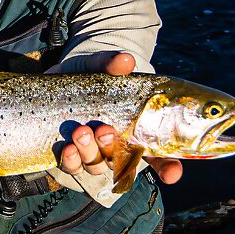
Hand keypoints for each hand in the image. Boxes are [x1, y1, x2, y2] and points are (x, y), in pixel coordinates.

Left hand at [55, 52, 182, 184]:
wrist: (62, 78)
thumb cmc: (93, 75)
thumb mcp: (101, 65)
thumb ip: (111, 63)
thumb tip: (126, 60)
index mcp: (135, 132)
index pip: (159, 157)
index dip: (168, 168)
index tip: (172, 173)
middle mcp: (116, 147)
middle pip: (121, 162)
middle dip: (111, 148)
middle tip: (105, 129)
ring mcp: (92, 152)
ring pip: (95, 165)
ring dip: (89, 153)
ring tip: (81, 132)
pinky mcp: (68, 152)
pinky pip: (70, 165)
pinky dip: (69, 160)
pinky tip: (66, 148)